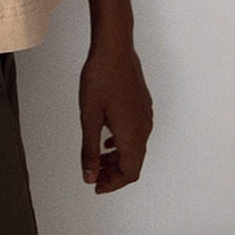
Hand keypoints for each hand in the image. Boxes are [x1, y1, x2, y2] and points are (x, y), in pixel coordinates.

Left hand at [77, 40, 152, 192]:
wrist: (114, 48)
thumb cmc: (100, 78)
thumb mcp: (89, 117)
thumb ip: (90, 150)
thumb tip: (90, 176)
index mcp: (132, 135)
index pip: (128, 173)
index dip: (112, 184)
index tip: (96, 186)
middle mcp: (144, 128)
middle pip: (133, 162)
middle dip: (114, 173)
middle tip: (94, 175)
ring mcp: (145, 115)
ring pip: (135, 147)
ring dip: (117, 158)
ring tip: (98, 158)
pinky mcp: (142, 104)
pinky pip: (136, 133)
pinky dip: (122, 142)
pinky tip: (107, 137)